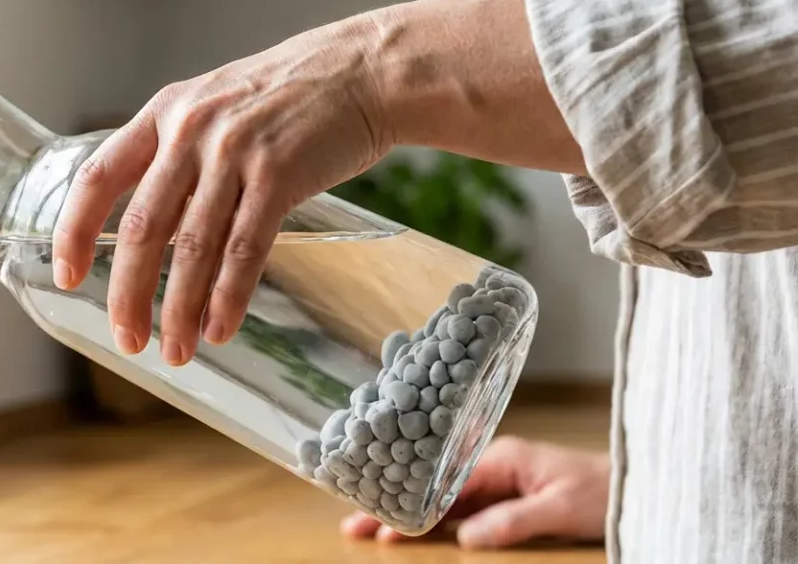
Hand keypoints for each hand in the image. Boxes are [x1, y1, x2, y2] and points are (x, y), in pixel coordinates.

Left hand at [50, 17, 392, 364]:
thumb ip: (181, 156)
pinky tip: (219, 329)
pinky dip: (228, 297)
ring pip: (193, 248)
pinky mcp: (280, 174)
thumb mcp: (217, 107)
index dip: (74, 231)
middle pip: (143, 228)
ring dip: (180, 309)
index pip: (98, 178)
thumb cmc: (291, 95)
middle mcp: (191, 131)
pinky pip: (244, 249)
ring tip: (175, 351)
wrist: (365, 69)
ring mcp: (235, 152)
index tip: (67, 276)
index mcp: (164, 112)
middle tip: (126, 341)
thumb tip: (154, 229)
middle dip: (128, 294)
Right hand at [341, 436, 608, 548]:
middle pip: (434, 488)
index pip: (443, 483)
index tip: (379, 519)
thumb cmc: (605, 489)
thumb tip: (467, 537)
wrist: (639, 485)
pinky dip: (436, 518)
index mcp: (501, 457)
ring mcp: (499, 479)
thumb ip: (513, 520)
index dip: (409, 503)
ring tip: (373, 527)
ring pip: (444, 497)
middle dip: (395, 505)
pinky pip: (463, 507)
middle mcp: (493, 463)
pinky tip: (417, 528)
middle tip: (356, 524)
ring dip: (411, 513)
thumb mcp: (561, 508)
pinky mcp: (507, 494)